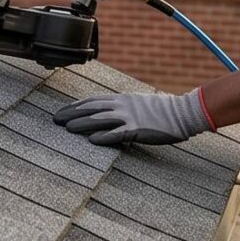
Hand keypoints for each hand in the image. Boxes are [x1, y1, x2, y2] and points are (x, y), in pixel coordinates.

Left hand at [53, 90, 209, 146]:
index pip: (94, 100)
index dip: (77, 105)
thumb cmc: (163, 111)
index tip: (64, 110)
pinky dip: (104, 137)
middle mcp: (123, 105)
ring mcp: (130, 117)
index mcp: (123, 99)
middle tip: (56, 119)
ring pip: (100, 119)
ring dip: (82, 124)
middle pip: (92, 108)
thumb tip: (112, 112)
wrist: (183, 112)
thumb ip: (125, 107)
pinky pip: (117, 134)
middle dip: (72, 113)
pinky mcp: (138, 130)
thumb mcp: (140, 103)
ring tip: (67, 128)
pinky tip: (92, 140)